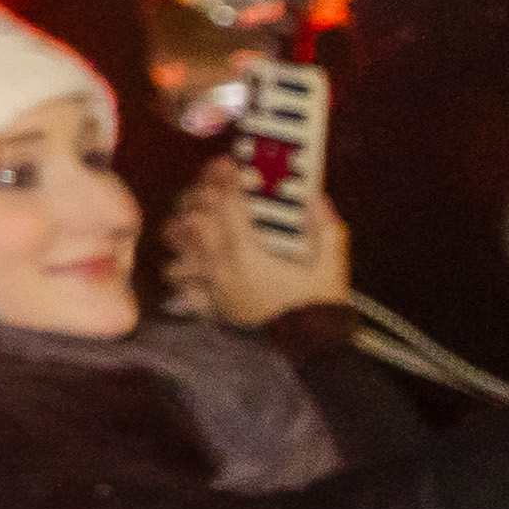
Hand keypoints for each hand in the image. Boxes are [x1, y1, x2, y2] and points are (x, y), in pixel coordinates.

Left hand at [169, 159, 355, 327]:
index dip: (224, 178)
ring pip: (177, 248)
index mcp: (246, 250)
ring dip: (183, 227)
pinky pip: (180, 283)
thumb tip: (313, 195)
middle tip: (213, 182)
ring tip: (197, 217)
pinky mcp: (208, 305)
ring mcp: (209, 286)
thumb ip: (323, 225)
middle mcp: (219, 265)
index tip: (229, 163)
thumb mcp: (331, 260)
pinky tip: (193, 258)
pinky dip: (181, 267)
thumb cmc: (320, 301)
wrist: (311, 345)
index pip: (226, 203)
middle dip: (200, 193)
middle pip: (194, 217)